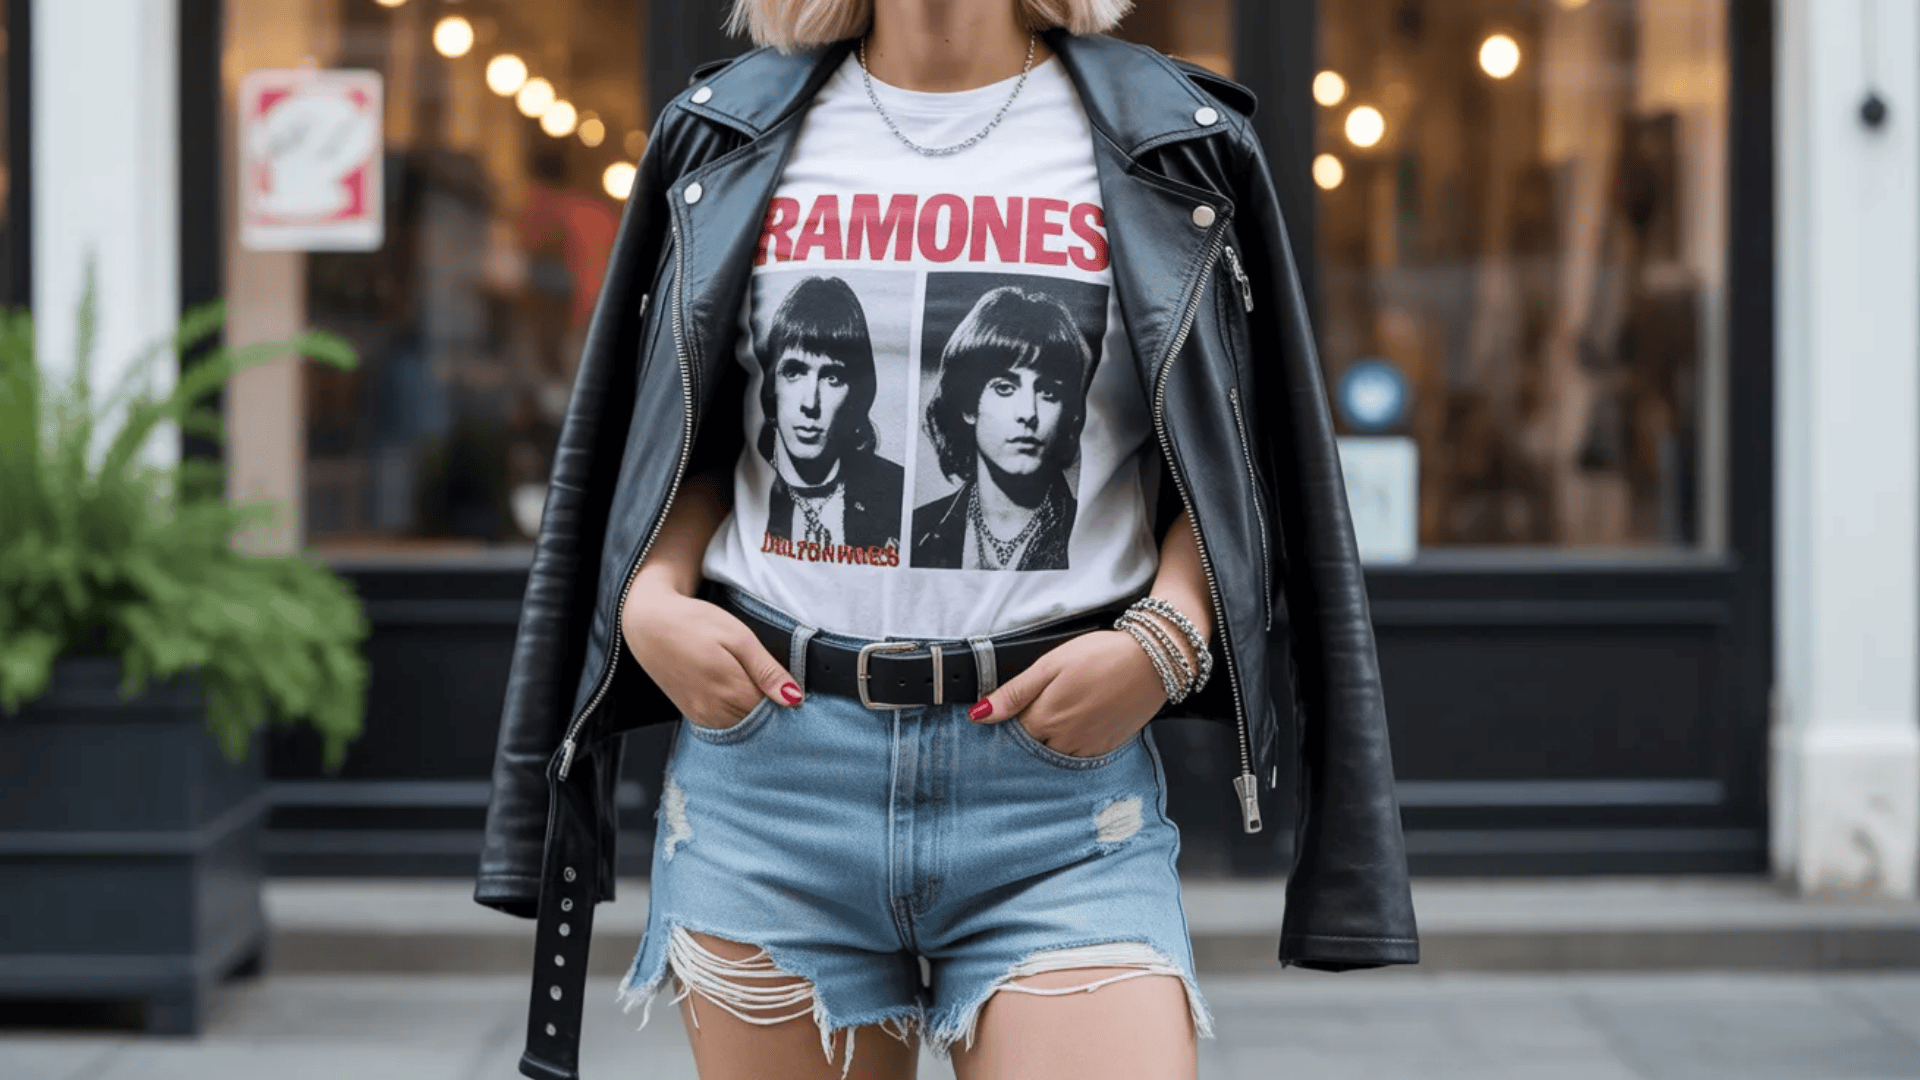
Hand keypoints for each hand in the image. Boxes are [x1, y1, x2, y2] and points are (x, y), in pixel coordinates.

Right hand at [620, 584, 800, 729]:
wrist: (649, 625)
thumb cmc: (693, 623)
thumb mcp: (739, 637)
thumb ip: (767, 670)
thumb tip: (794, 697)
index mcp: (731, 690)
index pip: (774, 711)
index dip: (785, 698)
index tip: (787, 681)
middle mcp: (715, 711)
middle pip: (759, 721)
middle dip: (771, 706)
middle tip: (769, 677)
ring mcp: (702, 716)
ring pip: (742, 725)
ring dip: (752, 710)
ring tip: (747, 679)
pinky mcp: (693, 715)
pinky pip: (724, 725)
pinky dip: (736, 713)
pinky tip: (733, 690)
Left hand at [968, 629, 1167, 757]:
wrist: (1152, 661)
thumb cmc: (1101, 656)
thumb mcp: (1049, 665)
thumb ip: (1014, 693)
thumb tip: (979, 714)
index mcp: (1045, 720)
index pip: (1010, 736)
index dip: (1005, 725)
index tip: (1006, 713)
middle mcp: (1063, 742)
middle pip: (1031, 749)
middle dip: (1026, 736)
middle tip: (1038, 709)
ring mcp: (1087, 748)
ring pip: (1054, 755)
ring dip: (1049, 742)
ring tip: (1061, 713)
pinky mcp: (1106, 749)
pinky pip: (1079, 756)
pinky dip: (1072, 745)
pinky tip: (1079, 722)